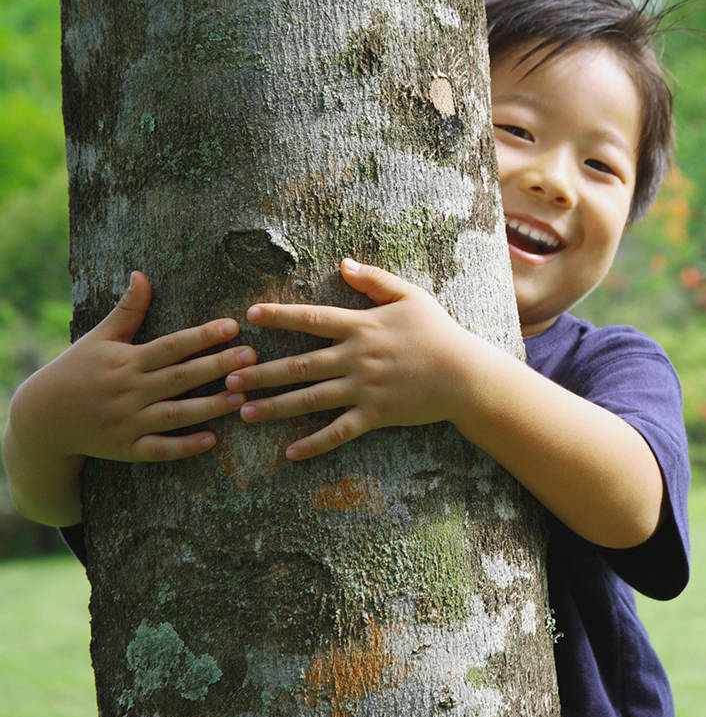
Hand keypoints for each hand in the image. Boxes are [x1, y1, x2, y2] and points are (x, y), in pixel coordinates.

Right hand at [15, 271, 254, 463]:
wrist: (41, 418)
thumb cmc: (76, 370)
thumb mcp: (99, 338)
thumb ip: (128, 311)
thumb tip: (142, 274)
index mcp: (126, 361)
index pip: (170, 346)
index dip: (202, 336)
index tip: (232, 326)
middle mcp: (129, 391)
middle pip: (180, 378)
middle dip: (216, 367)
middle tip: (251, 357)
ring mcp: (128, 422)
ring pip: (175, 415)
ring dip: (209, 407)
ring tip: (242, 397)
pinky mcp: (126, 449)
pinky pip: (158, 449)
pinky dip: (184, 446)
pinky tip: (212, 439)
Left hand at [226, 258, 486, 460]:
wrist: (467, 375)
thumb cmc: (440, 332)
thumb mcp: (411, 296)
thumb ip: (374, 279)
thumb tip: (343, 263)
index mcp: (362, 326)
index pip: (312, 319)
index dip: (279, 316)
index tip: (249, 317)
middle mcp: (357, 357)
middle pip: (299, 365)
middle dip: (261, 372)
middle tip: (227, 380)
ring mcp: (365, 388)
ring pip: (310, 399)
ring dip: (275, 407)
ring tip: (244, 412)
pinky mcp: (376, 415)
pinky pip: (339, 431)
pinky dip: (314, 444)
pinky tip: (289, 453)